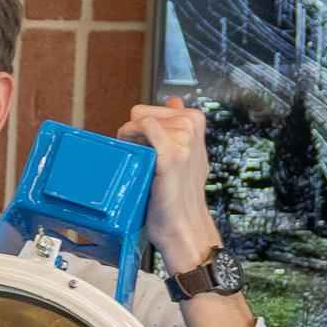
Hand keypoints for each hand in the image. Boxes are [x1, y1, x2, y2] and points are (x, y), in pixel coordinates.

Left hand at [117, 102, 224, 275]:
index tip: (143, 150)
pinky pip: (144, 127)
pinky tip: (139, 159)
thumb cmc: (179, 194)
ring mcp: (184, 138)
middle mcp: (191, 125)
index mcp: (194, 121)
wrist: (184, 225)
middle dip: (134, 133)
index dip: (139, 129)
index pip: (151, 110)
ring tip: (144, 166)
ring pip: (140, 120)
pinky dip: (133, 138)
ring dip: (131, 141)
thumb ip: (178, 127)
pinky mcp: (172, 154)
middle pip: (142, 113)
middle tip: (142, 160)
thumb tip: (174, 100)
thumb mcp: (186, 154)